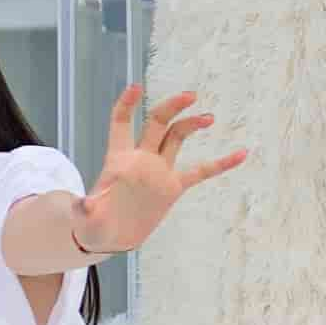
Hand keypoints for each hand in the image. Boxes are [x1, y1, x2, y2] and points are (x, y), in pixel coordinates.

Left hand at [71, 86, 249, 258]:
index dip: (127, 104)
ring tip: (208, 117)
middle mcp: (141, 158)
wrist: (109, 236)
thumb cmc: (91, 222)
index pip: (122, 122)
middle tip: (190, 96)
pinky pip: (200, 172)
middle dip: (172, 107)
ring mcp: (159, 171)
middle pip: (157, 123)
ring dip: (191, 125)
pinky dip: (220, 164)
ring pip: (177, 138)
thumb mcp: (84, 215)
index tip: (136, 88)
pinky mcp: (173, 187)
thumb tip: (84, 204)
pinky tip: (240, 154)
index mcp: (118, 158)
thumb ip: (86, 207)